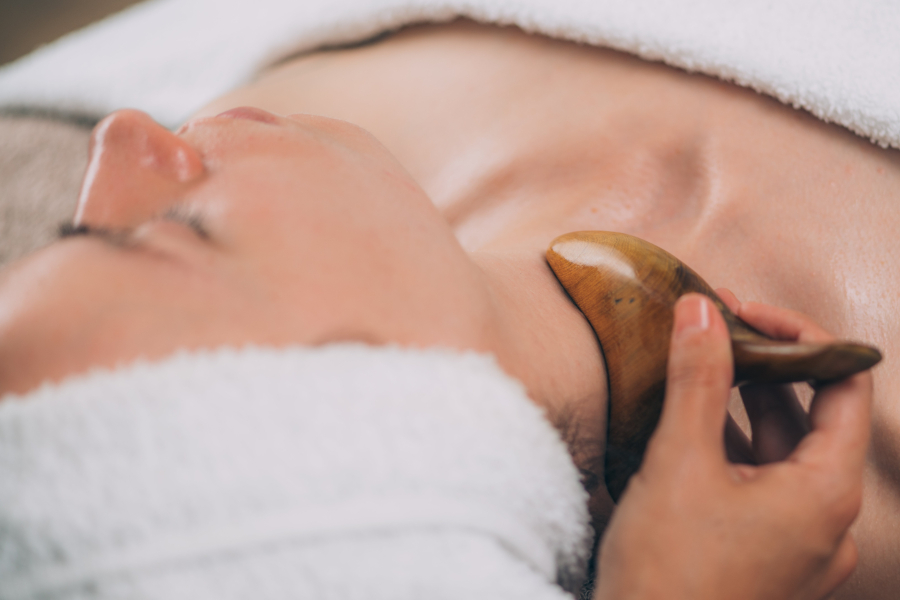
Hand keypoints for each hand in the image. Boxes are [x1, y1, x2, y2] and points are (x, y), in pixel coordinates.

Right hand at [592, 293, 871, 599]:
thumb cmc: (669, 573)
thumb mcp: (679, 462)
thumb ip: (696, 379)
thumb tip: (702, 310)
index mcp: (826, 492)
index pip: (845, 384)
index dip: (800, 336)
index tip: (744, 313)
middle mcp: (827, 520)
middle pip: (807, 417)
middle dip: (757, 368)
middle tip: (708, 331)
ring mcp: (798, 545)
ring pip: (777, 453)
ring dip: (737, 408)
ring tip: (691, 372)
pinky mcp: (766, 558)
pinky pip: (758, 487)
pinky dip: (728, 451)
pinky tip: (687, 432)